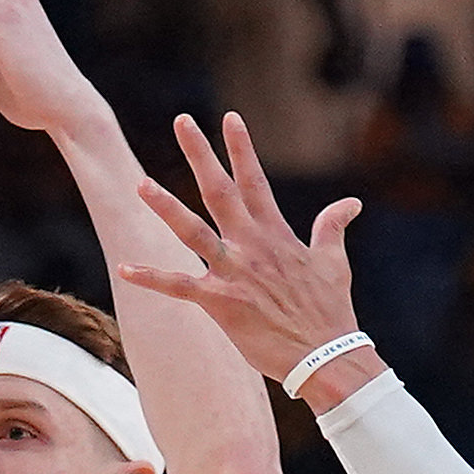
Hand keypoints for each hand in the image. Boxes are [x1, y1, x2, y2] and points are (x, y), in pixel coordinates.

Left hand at [126, 107, 367, 391]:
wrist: (326, 356)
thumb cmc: (330, 313)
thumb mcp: (335, 262)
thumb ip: (332, 227)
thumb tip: (350, 203)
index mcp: (276, 234)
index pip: (255, 180)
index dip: (241, 148)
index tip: (229, 118)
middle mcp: (252, 246)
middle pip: (220, 191)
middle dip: (200, 154)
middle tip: (181, 121)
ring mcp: (235, 272)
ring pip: (193, 232)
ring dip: (166, 208)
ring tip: (140, 184)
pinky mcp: (221, 303)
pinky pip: (179, 287)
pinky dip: (151, 278)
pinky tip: (123, 268)